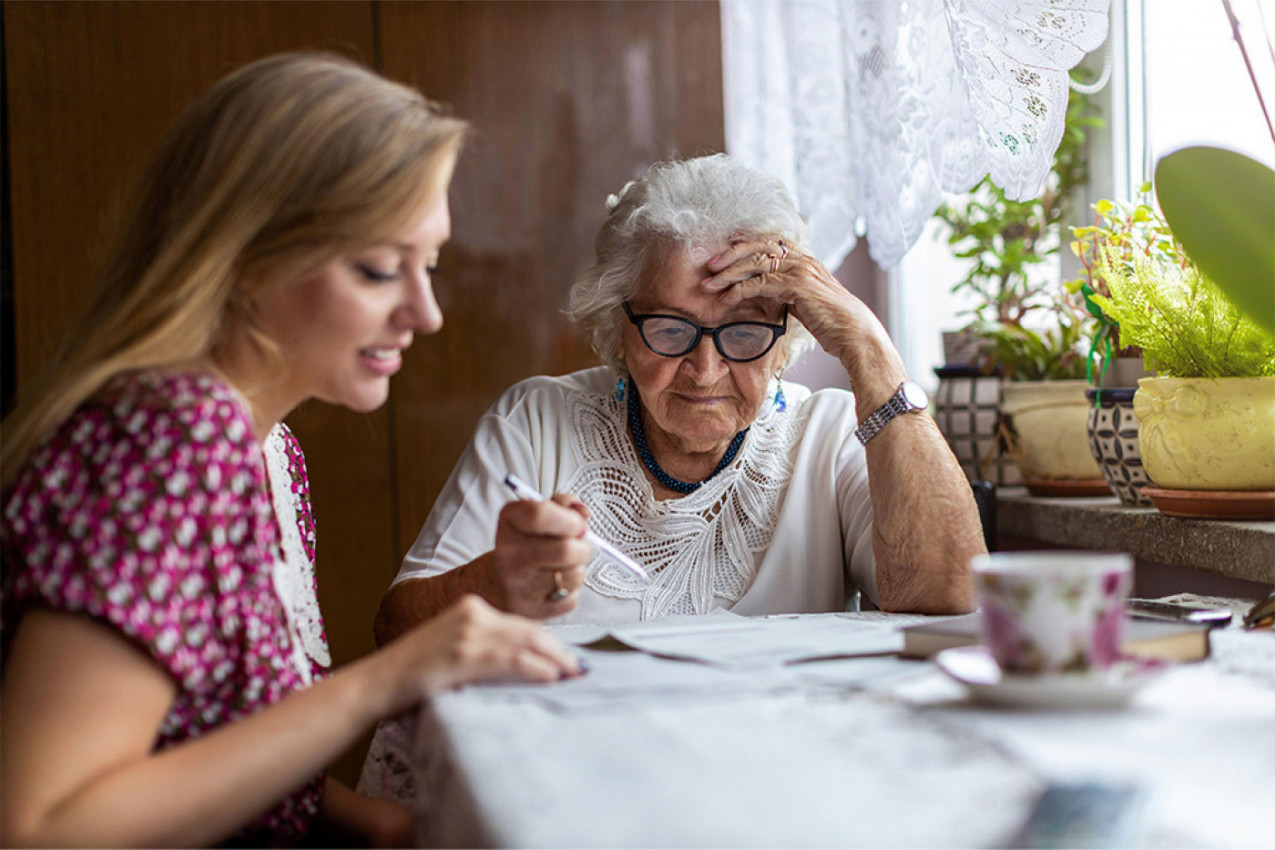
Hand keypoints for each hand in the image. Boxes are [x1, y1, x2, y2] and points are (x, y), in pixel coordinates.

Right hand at [380, 595, 584, 712]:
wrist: (376, 683)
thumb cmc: (412, 672)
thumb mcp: (450, 647)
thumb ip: (482, 647)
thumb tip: (520, 663)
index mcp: (470, 608)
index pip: (521, 623)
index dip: (549, 641)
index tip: (566, 658)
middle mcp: (472, 614)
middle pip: (529, 630)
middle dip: (558, 650)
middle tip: (578, 668)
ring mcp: (467, 634)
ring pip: (525, 643)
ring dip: (554, 660)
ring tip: (571, 675)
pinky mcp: (462, 655)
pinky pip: (510, 660)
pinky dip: (535, 668)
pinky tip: (550, 678)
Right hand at [489, 492, 593, 617]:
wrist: (496, 583)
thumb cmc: (526, 543)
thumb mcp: (537, 515)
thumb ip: (563, 505)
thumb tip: (584, 513)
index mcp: (510, 521)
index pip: (540, 514)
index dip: (569, 518)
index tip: (576, 524)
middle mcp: (509, 553)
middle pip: (565, 550)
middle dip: (583, 548)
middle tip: (578, 546)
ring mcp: (518, 585)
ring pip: (573, 576)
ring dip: (578, 569)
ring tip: (565, 566)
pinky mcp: (531, 610)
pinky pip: (571, 599)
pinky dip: (571, 592)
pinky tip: (555, 585)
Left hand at [702, 234, 906, 403]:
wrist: (855, 334)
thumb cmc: (833, 323)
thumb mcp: (806, 303)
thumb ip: (788, 293)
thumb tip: (768, 295)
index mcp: (805, 262)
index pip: (772, 242)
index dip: (748, 240)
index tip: (727, 243)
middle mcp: (803, 261)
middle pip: (759, 246)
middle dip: (731, 254)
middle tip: (709, 265)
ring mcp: (801, 271)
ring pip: (757, 262)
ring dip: (729, 272)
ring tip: (710, 283)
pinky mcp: (798, 286)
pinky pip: (761, 283)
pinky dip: (741, 289)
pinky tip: (727, 298)